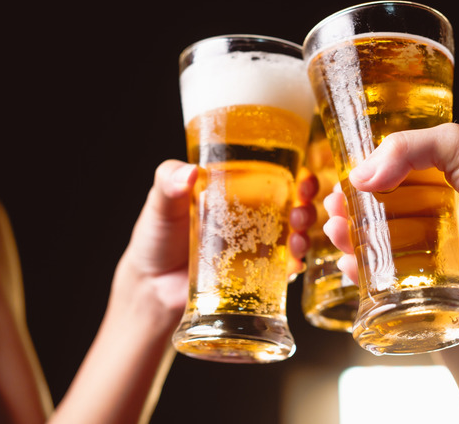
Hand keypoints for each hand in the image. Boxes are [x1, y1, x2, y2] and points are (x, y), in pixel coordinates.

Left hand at [110, 160, 317, 328]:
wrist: (151, 288)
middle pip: (290, 203)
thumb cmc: (155, 239)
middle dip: (306, 201)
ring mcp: (255, 246)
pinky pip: (283, 267)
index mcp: (233, 192)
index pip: (271, 174)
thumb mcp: (160, 205)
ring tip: (298, 232)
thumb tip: (189, 172)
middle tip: (304, 201)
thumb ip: (168, 184)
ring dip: (304, 230)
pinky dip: (294, 262)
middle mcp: (249, 217)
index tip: (303, 172)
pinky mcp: (255, 275)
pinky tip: (294, 261)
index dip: (293, 171)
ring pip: (292, 233)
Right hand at [323, 122, 458, 288]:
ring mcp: (433, 241)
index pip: (383, 177)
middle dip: (348, 214)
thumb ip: (404, 149)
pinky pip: (399, 274)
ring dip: (352, 241)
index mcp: (431, 173)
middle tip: (332, 214)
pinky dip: (371, 274)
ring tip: (336, 236)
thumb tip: (359, 176)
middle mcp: (429, 206)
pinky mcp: (440, 273)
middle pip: (376, 212)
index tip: (336, 188)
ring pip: (381, 243)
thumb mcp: (454, 141)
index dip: (356, 183)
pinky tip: (350, 267)